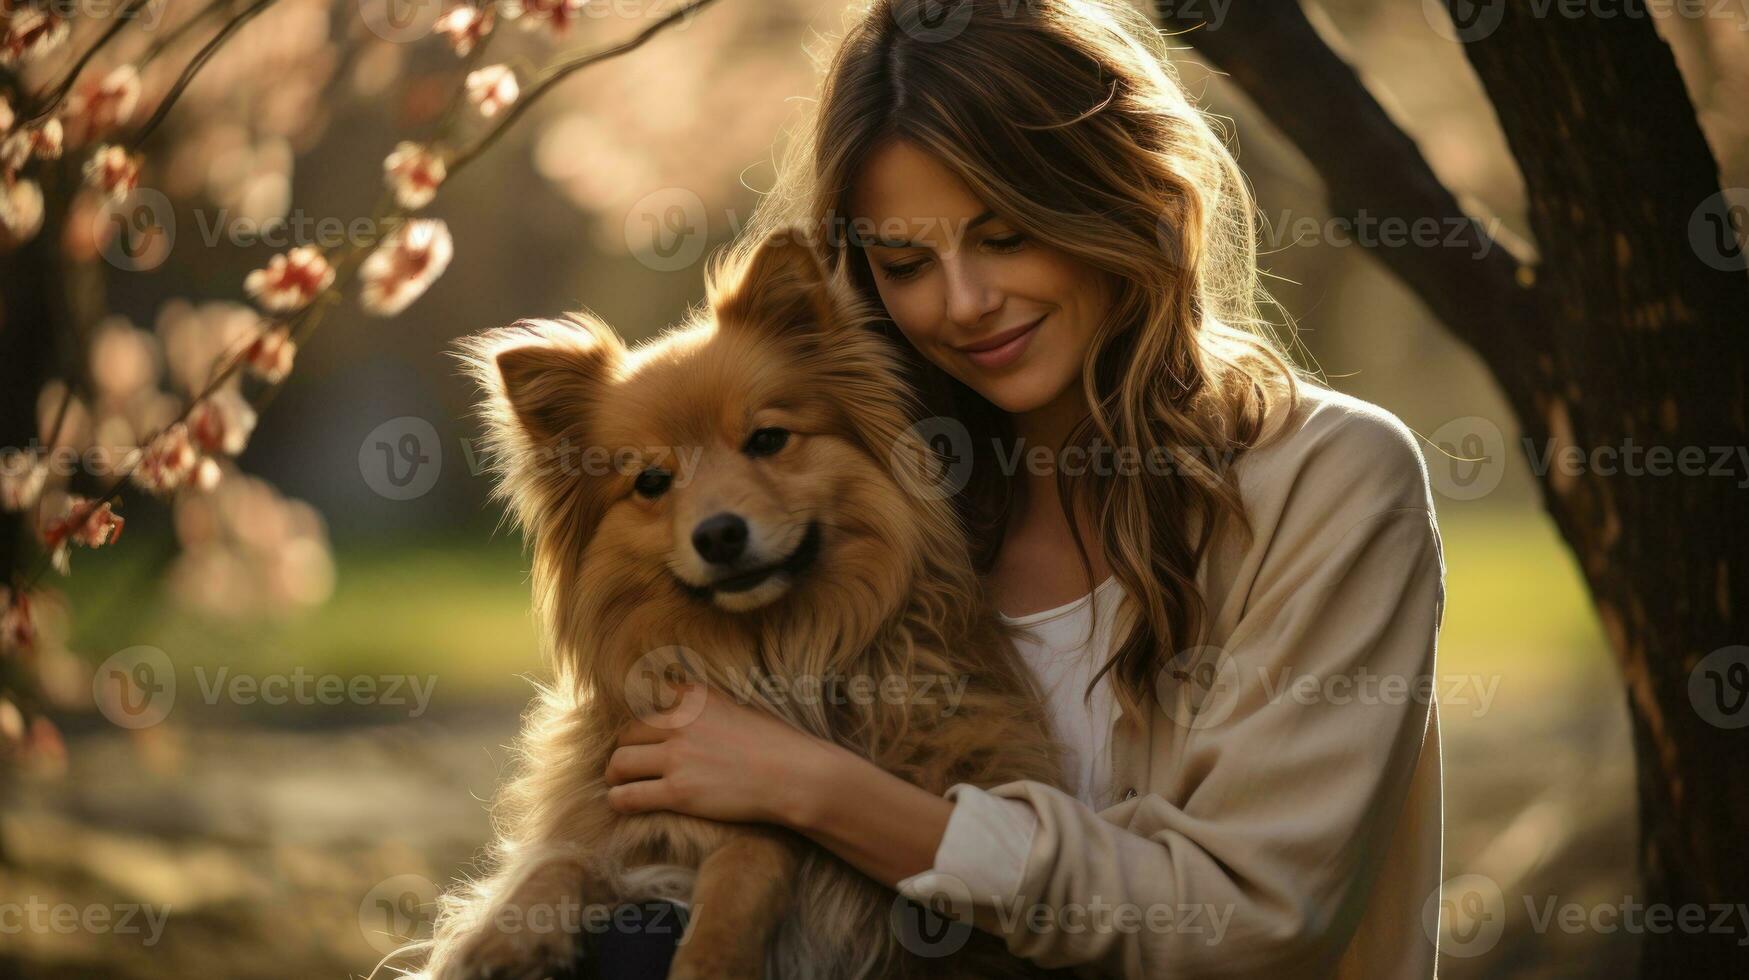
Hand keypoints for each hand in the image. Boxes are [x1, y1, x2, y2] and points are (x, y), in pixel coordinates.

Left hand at [605, 683, 833, 826]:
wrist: (794, 775)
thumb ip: (708, 706)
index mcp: (696, 697)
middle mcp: (681, 722)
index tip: (644, 733)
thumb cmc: (776, 744)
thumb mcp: (739, 706)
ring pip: (620, 762)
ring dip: (616, 774)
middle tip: (629, 763)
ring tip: (620, 783)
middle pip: (628, 732)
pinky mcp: (678, 792)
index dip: (645, 720)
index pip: (651, 698)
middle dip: (626, 748)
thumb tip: (685, 707)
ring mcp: (677, 757)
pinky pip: (628, 796)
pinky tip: (621, 804)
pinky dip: (619, 800)